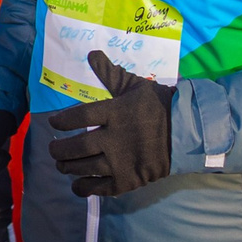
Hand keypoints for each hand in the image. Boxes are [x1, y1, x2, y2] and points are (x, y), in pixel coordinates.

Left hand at [43, 52, 174, 197]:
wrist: (188, 131)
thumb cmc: (159, 105)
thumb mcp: (135, 85)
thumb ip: (111, 73)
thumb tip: (91, 53)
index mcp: (115, 112)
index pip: (79, 117)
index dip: (61, 121)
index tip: (52, 123)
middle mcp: (115, 138)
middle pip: (77, 146)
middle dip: (60, 150)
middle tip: (53, 150)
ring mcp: (122, 162)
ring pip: (86, 167)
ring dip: (69, 167)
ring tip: (61, 165)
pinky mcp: (130, 180)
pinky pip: (102, 188)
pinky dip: (86, 188)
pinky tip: (77, 185)